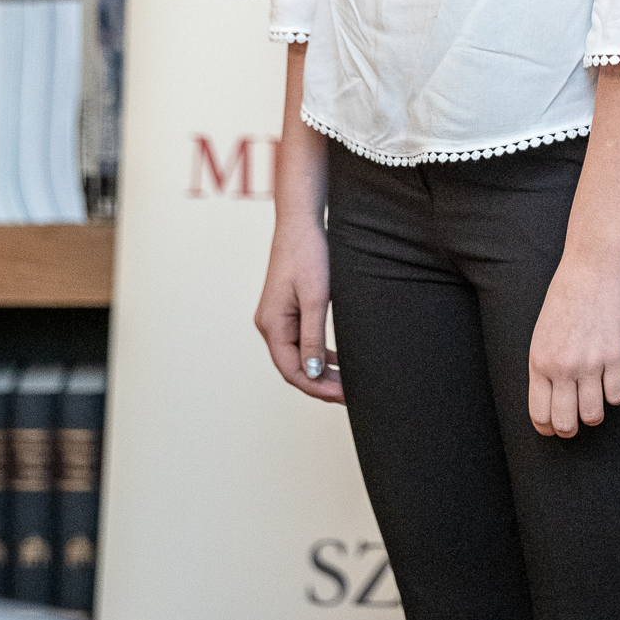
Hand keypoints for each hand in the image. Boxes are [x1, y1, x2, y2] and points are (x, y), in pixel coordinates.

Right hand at [255, 214, 344, 402]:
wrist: (301, 223)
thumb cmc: (308, 254)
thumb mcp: (315, 298)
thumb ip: (314, 338)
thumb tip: (314, 374)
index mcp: (271, 325)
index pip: (292, 371)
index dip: (317, 388)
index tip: (343, 396)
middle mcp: (269, 325)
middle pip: (293, 367)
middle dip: (320, 384)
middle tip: (349, 394)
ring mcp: (276, 318)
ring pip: (298, 356)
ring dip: (320, 371)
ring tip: (346, 383)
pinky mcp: (287, 310)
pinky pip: (300, 341)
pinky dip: (318, 354)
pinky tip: (337, 360)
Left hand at [528, 257, 619, 437]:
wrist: (592, 269)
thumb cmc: (566, 299)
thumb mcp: (543, 334)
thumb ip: (545, 368)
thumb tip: (551, 403)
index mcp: (539, 362)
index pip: (540, 415)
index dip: (549, 428)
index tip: (556, 427)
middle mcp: (562, 367)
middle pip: (566, 424)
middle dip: (572, 428)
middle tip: (577, 418)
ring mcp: (590, 363)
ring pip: (593, 416)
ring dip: (595, 412)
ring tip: (596, 397)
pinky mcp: (616, 356)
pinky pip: (617, 396)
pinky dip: (615, 393)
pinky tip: (612, 377)